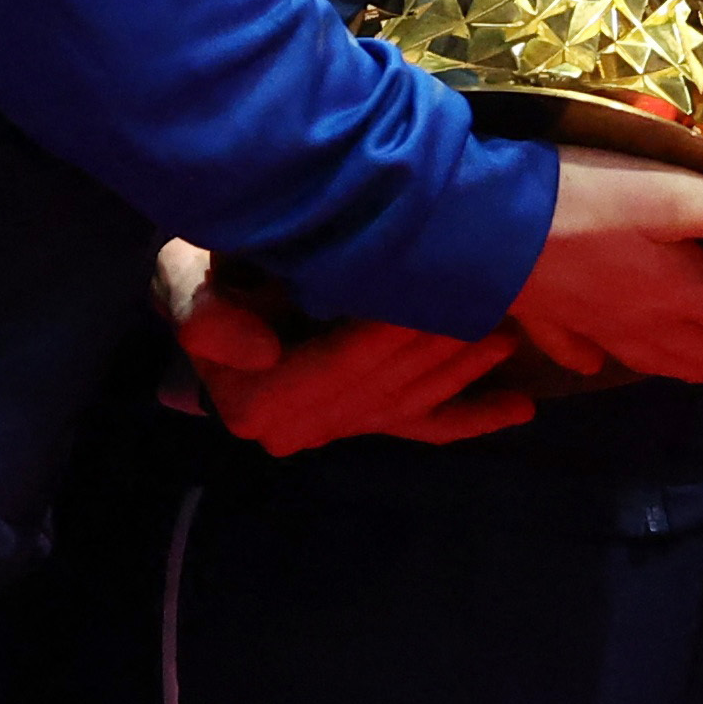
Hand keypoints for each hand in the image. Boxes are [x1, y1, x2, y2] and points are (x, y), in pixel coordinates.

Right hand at [154, 244, 534, 455]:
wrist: (209, 286)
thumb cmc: (203, 271)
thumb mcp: (182, 278)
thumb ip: (205, 315)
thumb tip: (261, 353)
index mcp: (258, 404)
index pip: (339, 365)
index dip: (386, 331)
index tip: (432, 291)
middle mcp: (294, 430)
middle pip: (382, 386)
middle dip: (437, 346)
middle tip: (490, 302)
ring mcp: (332, 432)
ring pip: (409, 403)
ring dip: (462, 371)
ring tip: (507, 329)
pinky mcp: (358, 426)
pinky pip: (420, 427)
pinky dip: (472, 418)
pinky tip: (519, 408)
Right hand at [508, 148, 702, 386]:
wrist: (477, 226)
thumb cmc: (581, 202)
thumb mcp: (673, 195)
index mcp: (685, 297)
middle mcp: (648, 328)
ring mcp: (600, 330)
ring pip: (667, 364)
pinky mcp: (558, 321)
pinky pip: (594, 353)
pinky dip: (616, 357)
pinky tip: (609, 354)